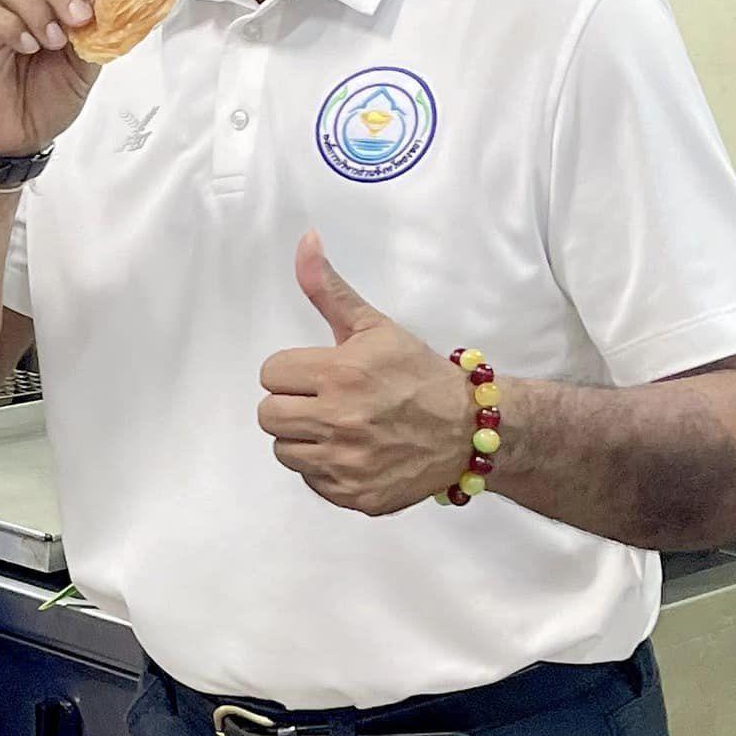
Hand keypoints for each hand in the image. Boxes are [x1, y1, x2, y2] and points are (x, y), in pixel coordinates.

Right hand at [0, 0, 104, 155]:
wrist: (19, 138)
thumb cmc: (49, 99)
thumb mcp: (87, 66)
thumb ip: (100, 33)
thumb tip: (121, 5)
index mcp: (55, 0)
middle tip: (79, 18)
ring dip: (37, 7)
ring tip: (52, 41)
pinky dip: (9, 24)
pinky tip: (26, 46)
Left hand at [258, 231, 469, 514]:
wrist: (468, 427)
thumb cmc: (416, 372)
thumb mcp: (373, 325)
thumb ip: (327, 288)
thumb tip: (305, 239)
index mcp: (339, 373)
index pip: (271, 373)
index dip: (292, 370)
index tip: (319, 372)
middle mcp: (339, 421)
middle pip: (268, 415)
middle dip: (291, 403)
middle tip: (324, 399)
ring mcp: (346, 464)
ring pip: (285, 450)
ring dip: (304, 438)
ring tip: (339, 425)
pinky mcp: (354, 496)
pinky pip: (311, 481)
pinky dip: (325, 468)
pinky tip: (353, 451)